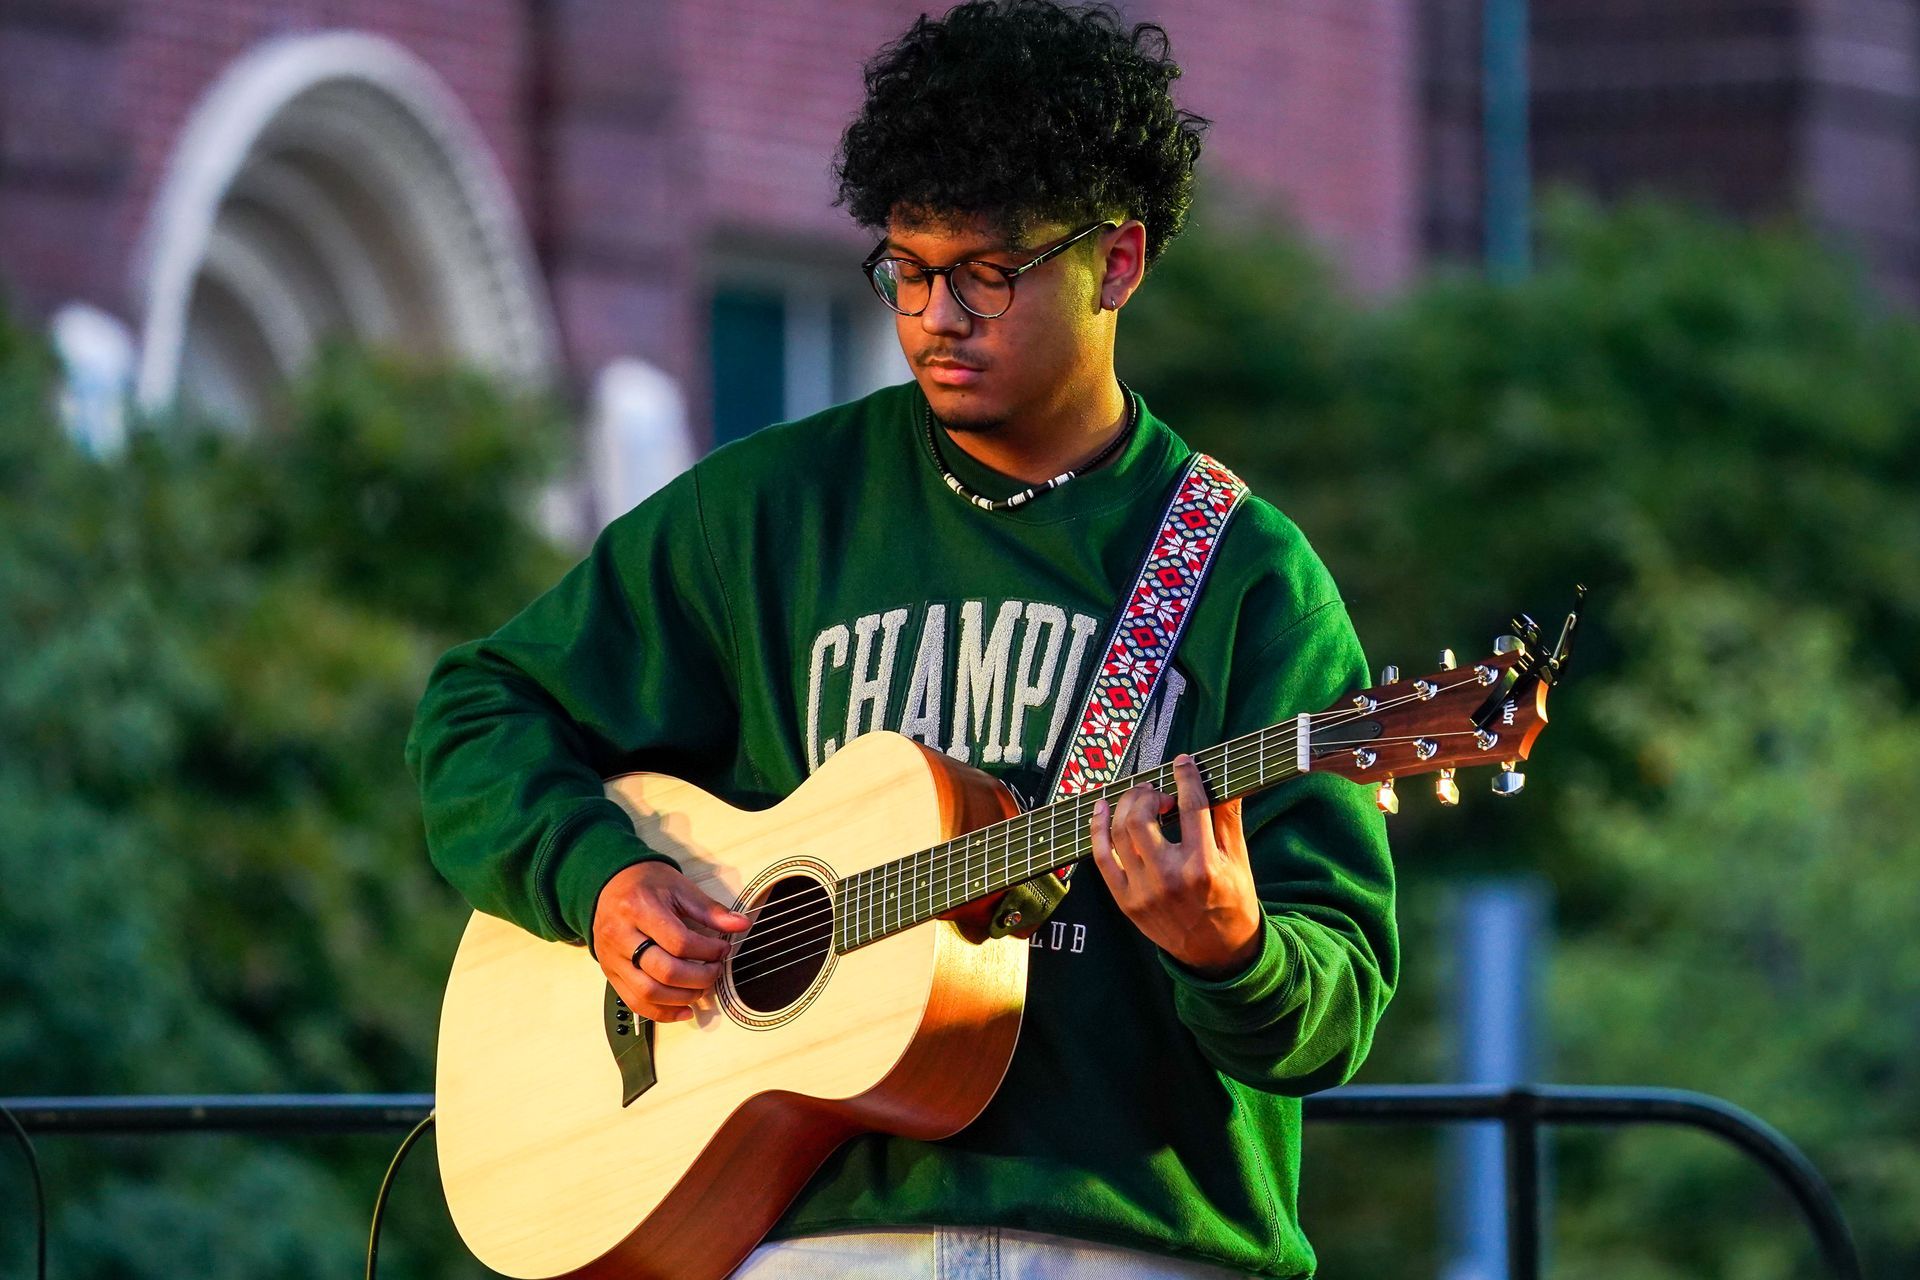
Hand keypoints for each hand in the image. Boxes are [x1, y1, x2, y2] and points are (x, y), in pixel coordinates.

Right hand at [592, 861, 752, 1022]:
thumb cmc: (647, 884)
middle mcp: (621, 935)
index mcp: (639, 908)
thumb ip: (710, 910)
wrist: (610, 883)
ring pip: (648, 992)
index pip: (679, 942)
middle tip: (715, 971)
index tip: (723, 950)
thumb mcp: (680, 888)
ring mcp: (612, 957)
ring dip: (682, 998)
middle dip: (699, 978)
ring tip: (701, 989)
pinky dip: (661, 1012)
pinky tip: (683, 1010)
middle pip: (665, 971)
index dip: (707, 952)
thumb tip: (741, 925)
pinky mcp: (609, 972)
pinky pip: (634, 1002)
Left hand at [1089, 753, 1261, 978]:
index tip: (1183, 763)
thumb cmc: (1232, 902)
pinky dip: (1097, 830)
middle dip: (1147, 793)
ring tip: (1139, 798)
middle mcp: (1170, 879)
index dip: (1185, 778)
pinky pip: (1102, 859)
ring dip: (1124, 806)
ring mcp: (1143, 892)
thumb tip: (1223, 779)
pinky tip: (1101, 809)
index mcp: (1204, 867)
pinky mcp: (1125, 902)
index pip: (1191, 808)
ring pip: (1119, 834)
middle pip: (1141, 818)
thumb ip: (1229, 818)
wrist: (1217, 953)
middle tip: (1158, 791)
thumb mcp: (1239, 861)